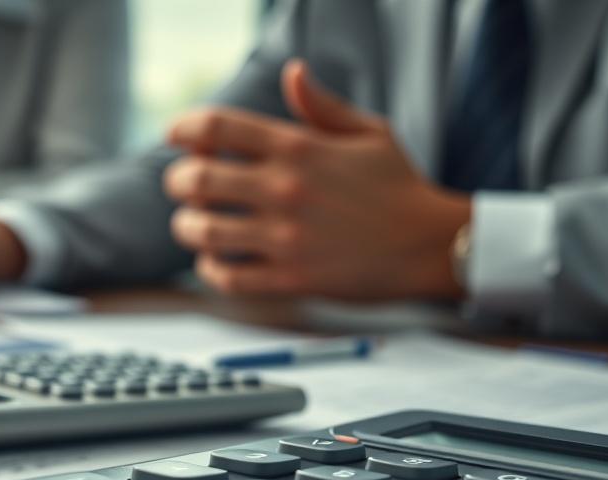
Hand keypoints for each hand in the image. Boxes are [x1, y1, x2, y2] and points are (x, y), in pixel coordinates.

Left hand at [163, 60, 471, 300]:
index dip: (183, 128)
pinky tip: (216, 262)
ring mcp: (286, 237)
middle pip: (194, 180)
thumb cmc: (400, 187)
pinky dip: (209, 270)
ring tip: (194, 226)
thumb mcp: (369, 133)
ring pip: (202, 232)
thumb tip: (293, 72)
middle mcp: (286, 189)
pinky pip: (227, 277)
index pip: (216, 127)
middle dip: (176, 182)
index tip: (175, 135)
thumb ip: (322, 106)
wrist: (432, 245)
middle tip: (182, 187)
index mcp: (299, 147)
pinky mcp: (291, 279)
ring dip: (186, 228)